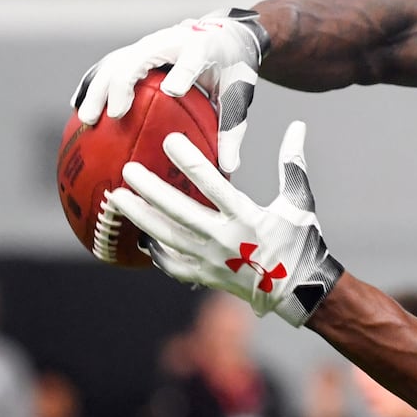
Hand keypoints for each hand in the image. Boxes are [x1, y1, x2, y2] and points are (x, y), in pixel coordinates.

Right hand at [72, 8, 270, 171]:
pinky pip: (108, 66)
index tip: (173, 91)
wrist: (224, 36)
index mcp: (200, 47)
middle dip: (123, 84)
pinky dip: (93, 84)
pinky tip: (78, 108)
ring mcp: (148, 44)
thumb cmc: (231, 69)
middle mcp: (169, 41)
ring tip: (87, 119)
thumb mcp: (238, 95)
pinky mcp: (135, 50)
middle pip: (138, 58)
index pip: (190, 59)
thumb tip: (227, 168)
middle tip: (115, 116)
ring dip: (99, 88)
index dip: (181, 74)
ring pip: (115, 62)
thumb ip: (232, 129)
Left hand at [108, 121, 344, 327]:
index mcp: (247, 217)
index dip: (188, 160)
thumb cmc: (301, 241)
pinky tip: (138, 233)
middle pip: (178, 210)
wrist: (299, 290)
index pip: (211, 183)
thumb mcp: (300, 202)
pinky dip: (153, 249)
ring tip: (115, 198)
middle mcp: (224, 239)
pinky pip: (171, 263)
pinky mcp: (204, 276)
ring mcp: (210, 260)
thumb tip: (297, 126)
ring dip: (140, 216)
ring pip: (166, 236)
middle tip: (127, 169)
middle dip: (150, 189)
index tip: (169, 140)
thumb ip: (293, 164)